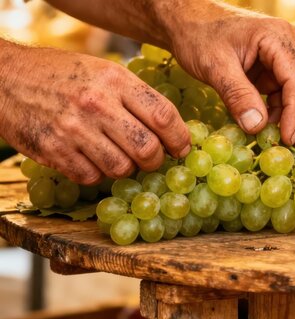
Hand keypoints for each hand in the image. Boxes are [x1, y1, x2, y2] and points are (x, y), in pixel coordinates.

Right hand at [0, 43, 190, 184]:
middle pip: (147, 148)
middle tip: (153, 159)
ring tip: (120, 157)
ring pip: (121, 169)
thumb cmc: (63, 75)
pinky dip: (97, 174)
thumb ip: (136, 97)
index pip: (163, 116)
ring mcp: (73, 129)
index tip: (182, 148)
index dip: (180, 138)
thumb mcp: (104, 71)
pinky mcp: (53, 150)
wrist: (6, 77)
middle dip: (156, 160)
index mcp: (115, 80)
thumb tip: (173, 129)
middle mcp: (96, 104)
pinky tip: (92, 159)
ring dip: (127, 169)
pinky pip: (91, 177)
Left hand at [159, 2, 294, 151]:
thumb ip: (236, 95)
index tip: (288, 139)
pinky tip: (273, 128)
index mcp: (277, 37)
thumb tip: (257, 127)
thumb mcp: (214, 66)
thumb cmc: (199, 36)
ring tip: (285, 142)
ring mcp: (288, 55)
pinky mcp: (279, 69)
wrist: (189, 21)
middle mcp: (291, 43)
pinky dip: (286, 114)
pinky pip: (291, 94)